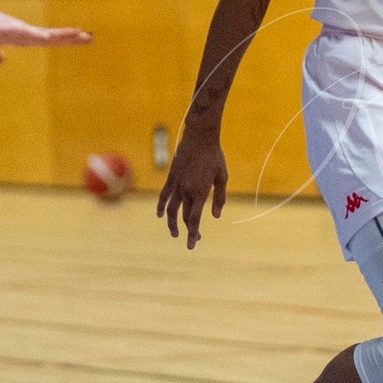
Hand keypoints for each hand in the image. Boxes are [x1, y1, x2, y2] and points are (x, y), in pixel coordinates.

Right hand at [0, 0, 91, 64]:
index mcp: (21, 36)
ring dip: (60, 35)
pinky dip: (36, 36)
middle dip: (71, 38)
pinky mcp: (3, 28)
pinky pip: (23, 33)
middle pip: (51, 36)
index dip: (66, 40)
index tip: (83, 38)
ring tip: (80, 34)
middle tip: (91, 37)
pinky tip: (47, 38)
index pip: (49, 39)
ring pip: (42, 34)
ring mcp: (14, 28)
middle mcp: (22, 31)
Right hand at [157, 123, 226, 248]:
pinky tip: (159, 215)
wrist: (199, 137)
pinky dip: (160, 206)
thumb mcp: (222, 177)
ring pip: (171, 210)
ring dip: (172, 223)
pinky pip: (164, 195)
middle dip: (189, 230)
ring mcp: (177, 184)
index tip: (192, 245)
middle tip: (196, 238)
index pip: (194, 219)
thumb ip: (219, 198)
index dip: (193, 234)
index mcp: (200, 192)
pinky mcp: (171, 178)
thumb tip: (216, 216)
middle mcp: (186, 190)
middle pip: (185, 216)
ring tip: (174, 234)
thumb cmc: (214, 156)